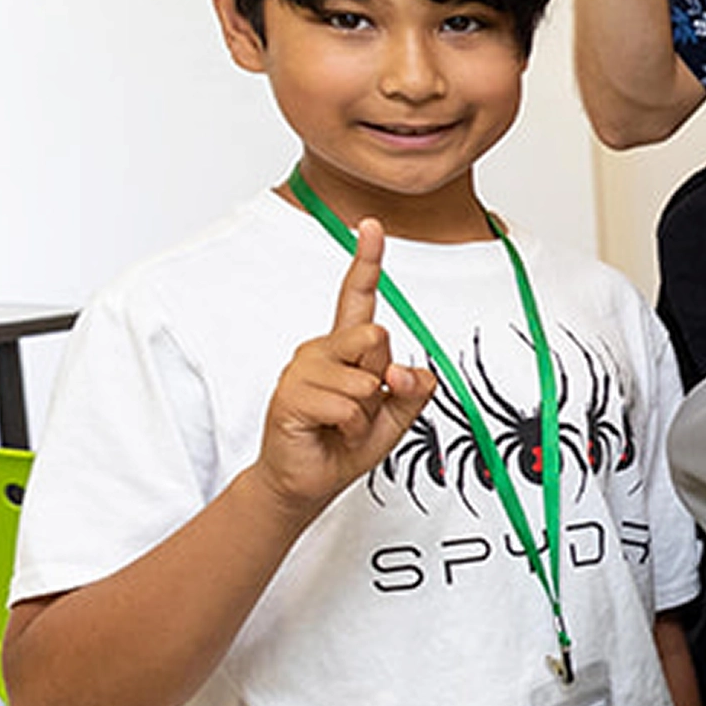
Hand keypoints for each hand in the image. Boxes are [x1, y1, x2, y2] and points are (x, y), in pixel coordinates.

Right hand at [257, 221, 437, 517]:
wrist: (310, 480)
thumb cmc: (348, 441)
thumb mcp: (399, 414)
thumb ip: (416, 388)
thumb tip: (406, 371)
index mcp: (347, 346)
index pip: (358, 295)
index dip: (367, 260)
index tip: (371, 225)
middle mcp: (322, 349)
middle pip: (376, 337)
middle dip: (383, 378)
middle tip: (363, 406)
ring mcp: (302, 370)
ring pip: (365, 379)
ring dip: (367, 411)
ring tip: (343, 423)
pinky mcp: (290, 396)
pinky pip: (347, 405)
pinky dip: (352, 426)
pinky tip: (331, 431)